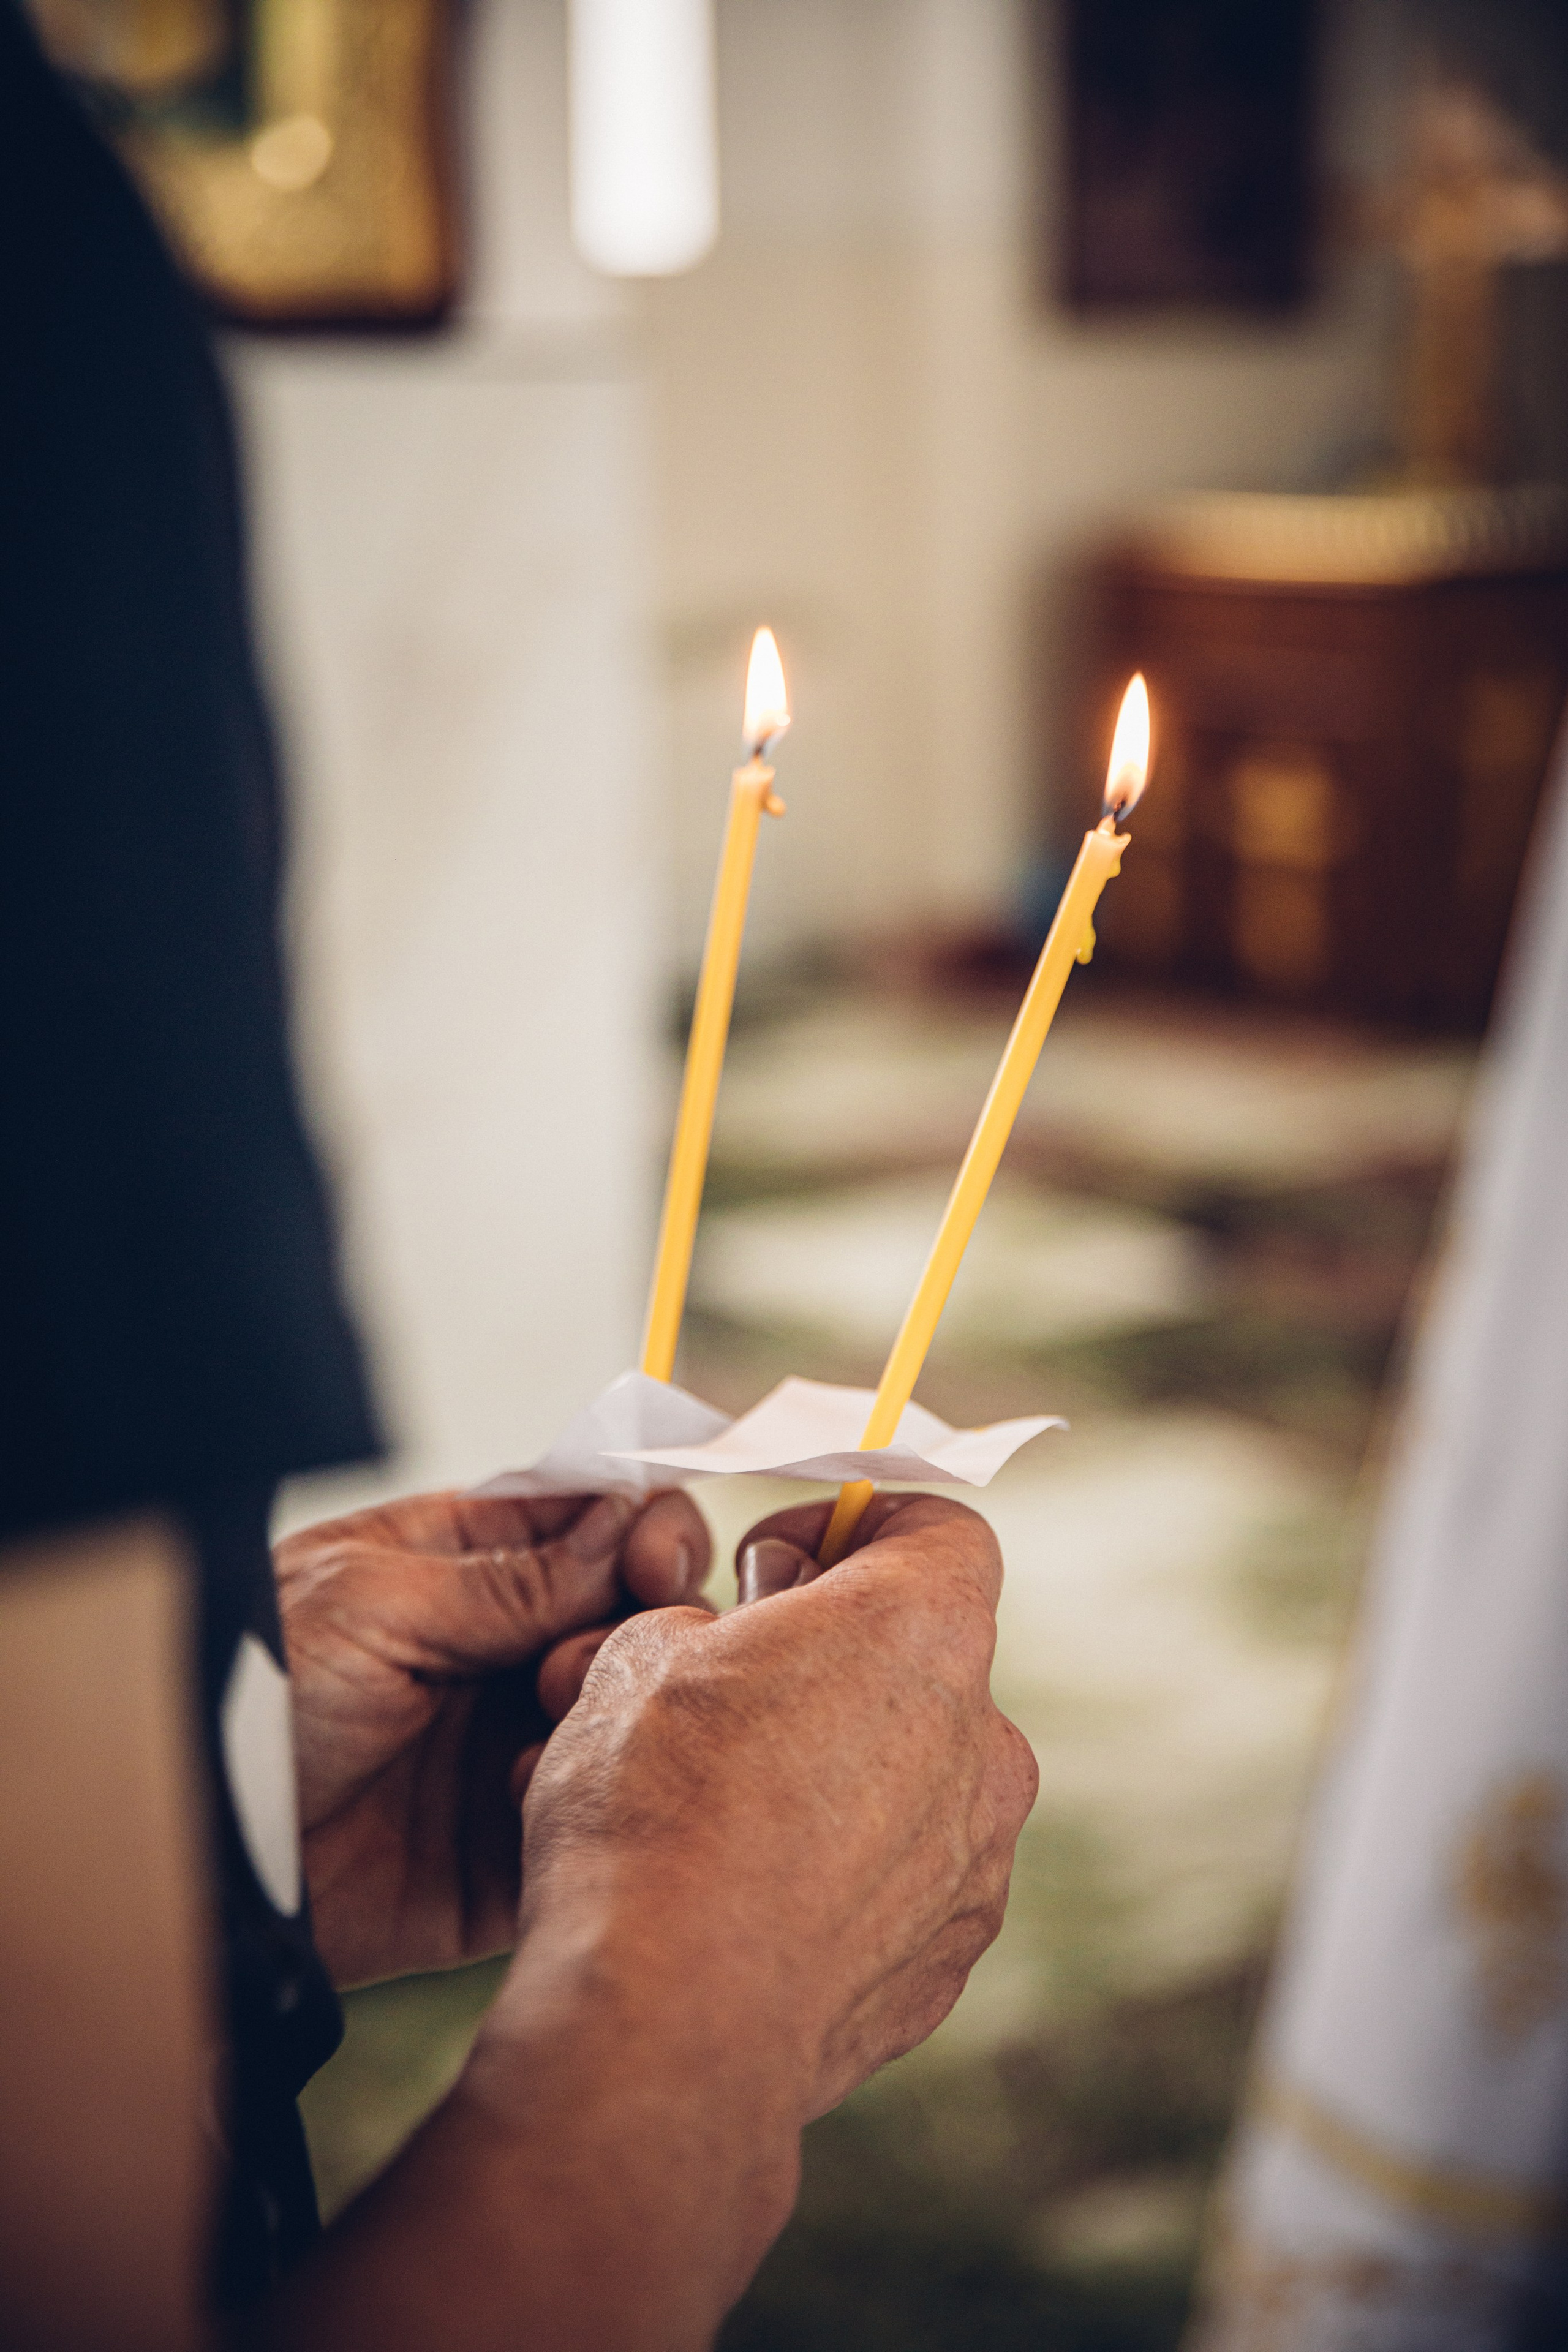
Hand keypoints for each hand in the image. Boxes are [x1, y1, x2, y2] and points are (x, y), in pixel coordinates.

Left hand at [274, 1486, 709, 1986]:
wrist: (202, 1837)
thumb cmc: (261, 1688)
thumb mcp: (376, 1600)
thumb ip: (510, 1574)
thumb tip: (628, 1524)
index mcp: (468, 1563)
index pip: (596, 1522)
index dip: (646, 1529)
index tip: (654, 1557)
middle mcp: (505, 1648)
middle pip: (634, 1615)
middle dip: (637, 1623)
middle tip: (572, 1656)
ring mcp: (514, 1742)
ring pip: (631, 1711)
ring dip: (611, 1705)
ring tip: (546, 1718)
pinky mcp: (515, 1843)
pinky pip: (596, 1814)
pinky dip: (587, 1796)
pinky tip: (528, 1790)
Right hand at [508, 1493, 1037, 2123]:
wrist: (668, 2020)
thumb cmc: (651, 1811)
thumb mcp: (635, 1656)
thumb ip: (706, 1625)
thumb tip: (719, 1650)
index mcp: (920, 1629)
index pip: (941, 1529)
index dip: (855, 1528)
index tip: (766, 1572)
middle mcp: (984, 1737)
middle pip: (917, 1661)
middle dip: (824, 1666)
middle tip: (718, 1700)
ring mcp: (979, 1856)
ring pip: (910, 1775)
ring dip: (829, 1773)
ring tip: (715, 1816)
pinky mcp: (951, 1954)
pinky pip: (902, 1881)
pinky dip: (839, 1876)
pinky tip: (744, 1902)